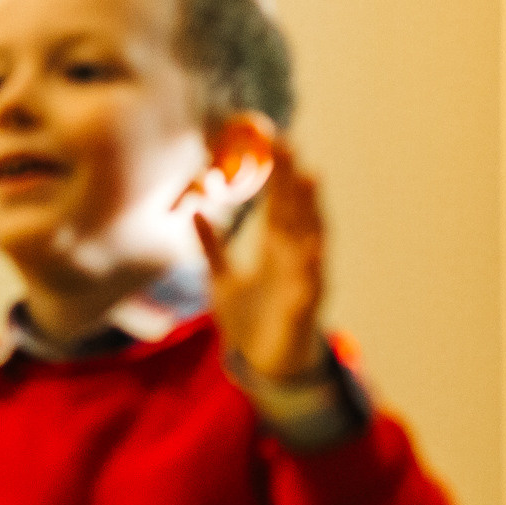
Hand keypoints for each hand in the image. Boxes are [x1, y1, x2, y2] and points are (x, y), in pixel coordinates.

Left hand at [195, 135, 325, 381]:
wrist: (264, 367)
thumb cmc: (251, 320)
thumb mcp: (221, 279)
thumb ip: (210, 247)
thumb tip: (193, 210)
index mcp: (276, 248)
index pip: (278, 201)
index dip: (275, 171)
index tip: (269, 137)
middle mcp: (295, 257)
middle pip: (297, 210)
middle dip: (293, 177)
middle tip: (287, 143)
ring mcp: (303, 281)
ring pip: (311, 238)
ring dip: (311, 209)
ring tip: (310, 177)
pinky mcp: (304, 310)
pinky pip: (308, 287)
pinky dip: (310, 267)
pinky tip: (309, 248)